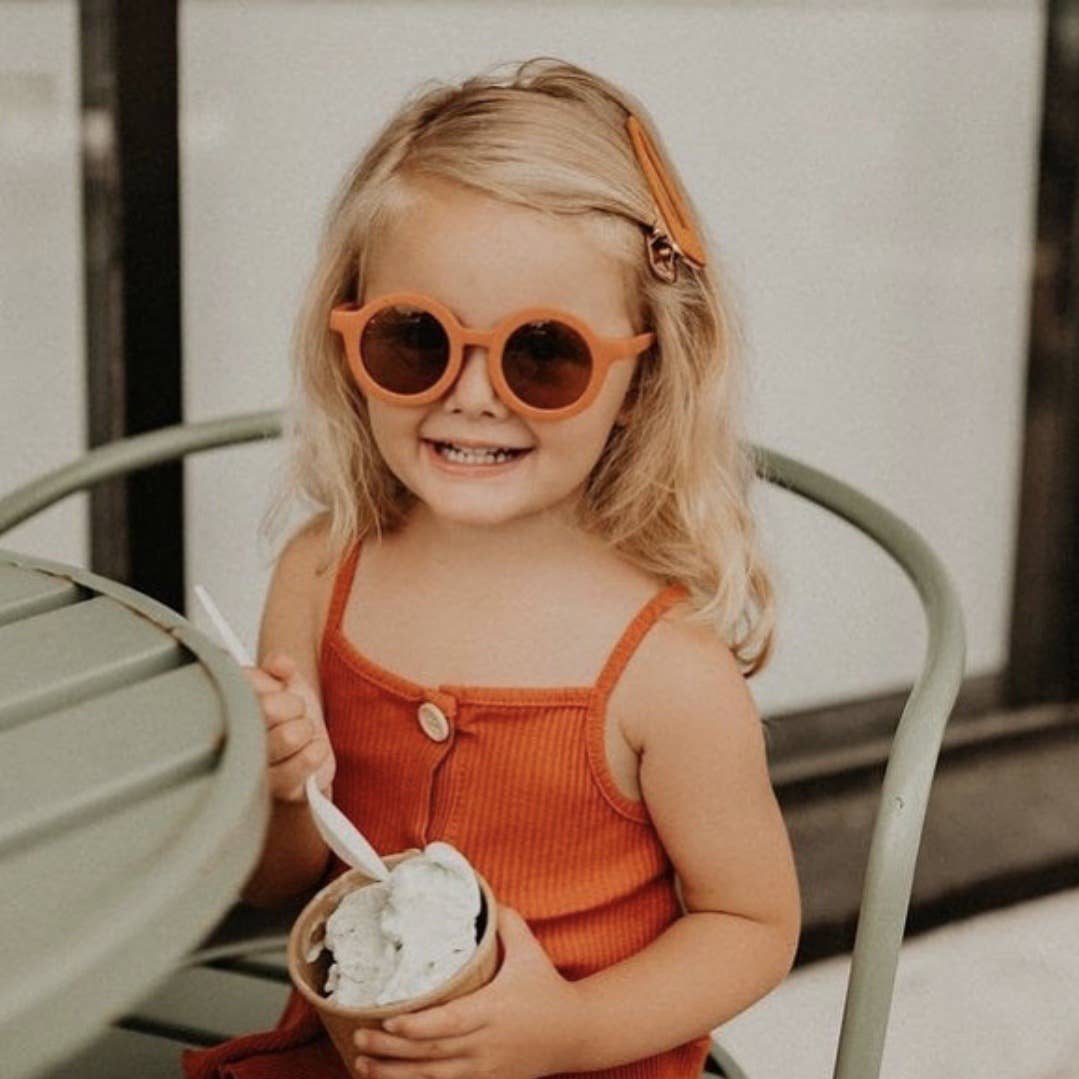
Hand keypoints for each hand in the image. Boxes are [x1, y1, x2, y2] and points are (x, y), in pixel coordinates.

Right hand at [243, 652, 334, 802]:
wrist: (313, 756)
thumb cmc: (294, 720)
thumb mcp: (288, 684)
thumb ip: (280, 666)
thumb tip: (280, 663)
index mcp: (232, 713)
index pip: (246, 686)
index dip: (275, 689)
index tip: (280, 695)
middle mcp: (236, 743)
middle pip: (268, 708)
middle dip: (293, 707)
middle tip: (294, 717)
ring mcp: (255, 770)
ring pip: (290, 735)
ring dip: (307, 731)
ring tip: (301, 738)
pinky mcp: (279, 791)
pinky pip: (308, 759)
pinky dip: (318, 751)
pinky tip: (309, 754)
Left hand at [351, 908, 582, 1078]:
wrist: (577, 1033)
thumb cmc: (548, 988)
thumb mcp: (529, 949)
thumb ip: (505, 922)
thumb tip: (482, 893)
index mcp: (493, 1009)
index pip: (449, 1022)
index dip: (417, 1025)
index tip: (387, 1019)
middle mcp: (485, 1043)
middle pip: (432, 1052)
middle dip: (392, 1048)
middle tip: (359, 1037)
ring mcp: (486, 1069)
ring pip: (433, 1077)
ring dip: (395, 1074)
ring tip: (362, 1064)